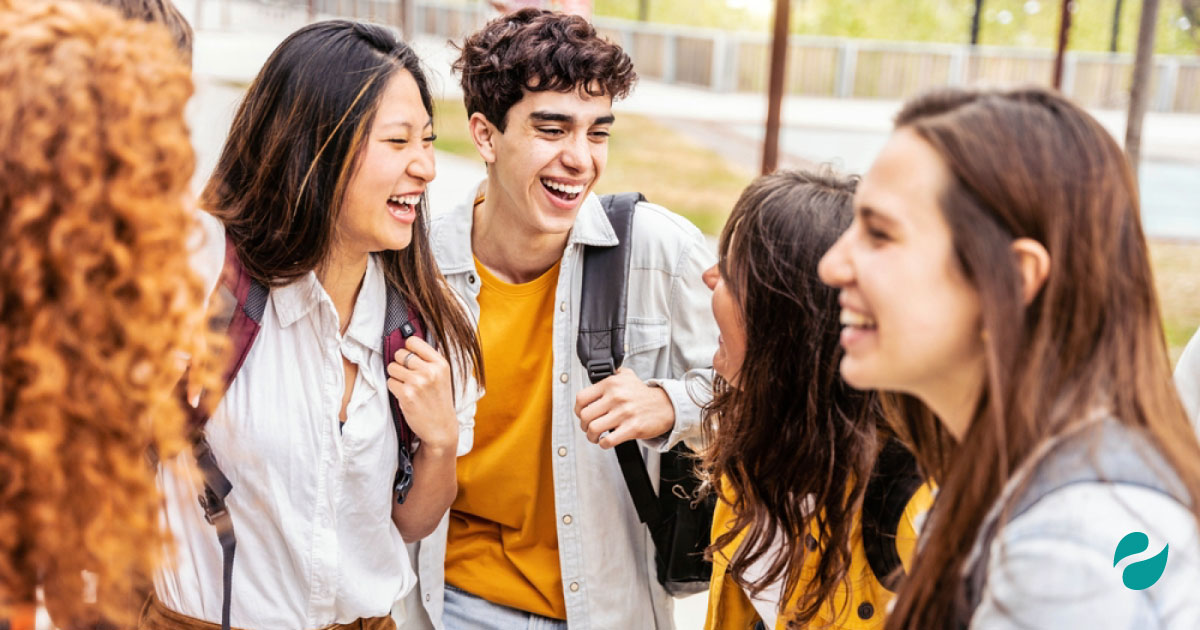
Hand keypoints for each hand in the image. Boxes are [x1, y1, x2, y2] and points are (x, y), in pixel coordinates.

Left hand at [387, 337, 457, 453]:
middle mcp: (429, 371)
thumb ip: (429, 360)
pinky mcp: (406, 395)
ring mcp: (417, 383)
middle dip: (400, 364)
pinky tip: (405, 395)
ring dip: (395, 376)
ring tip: (407, 386)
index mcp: (440, 364)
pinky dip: (394, 388)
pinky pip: (390, 382)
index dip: (408, 348)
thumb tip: (407, 343)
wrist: (441, 428)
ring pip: (392, 368)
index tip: (409, 357)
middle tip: (408, 375)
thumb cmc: (439, 401)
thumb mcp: (443, 376)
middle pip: (400, 354)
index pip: (413, 342)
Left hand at [574, 367, 674, 448]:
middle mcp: (616, 397)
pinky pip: (608, 440)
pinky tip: (606, 441)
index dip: (577, 409)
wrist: (666, 405)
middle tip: (588, 427)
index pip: (581, 398)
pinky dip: (603, 444)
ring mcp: (624, 413)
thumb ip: (610, 374)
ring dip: (591, 436)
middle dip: (583, 425)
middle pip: (585, 416)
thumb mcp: (626, 375)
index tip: (581, 414)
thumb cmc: (643, 394)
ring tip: (595, 436)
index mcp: (611, 384)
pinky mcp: (632, 428)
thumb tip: (596, 375)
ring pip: (593, 429)